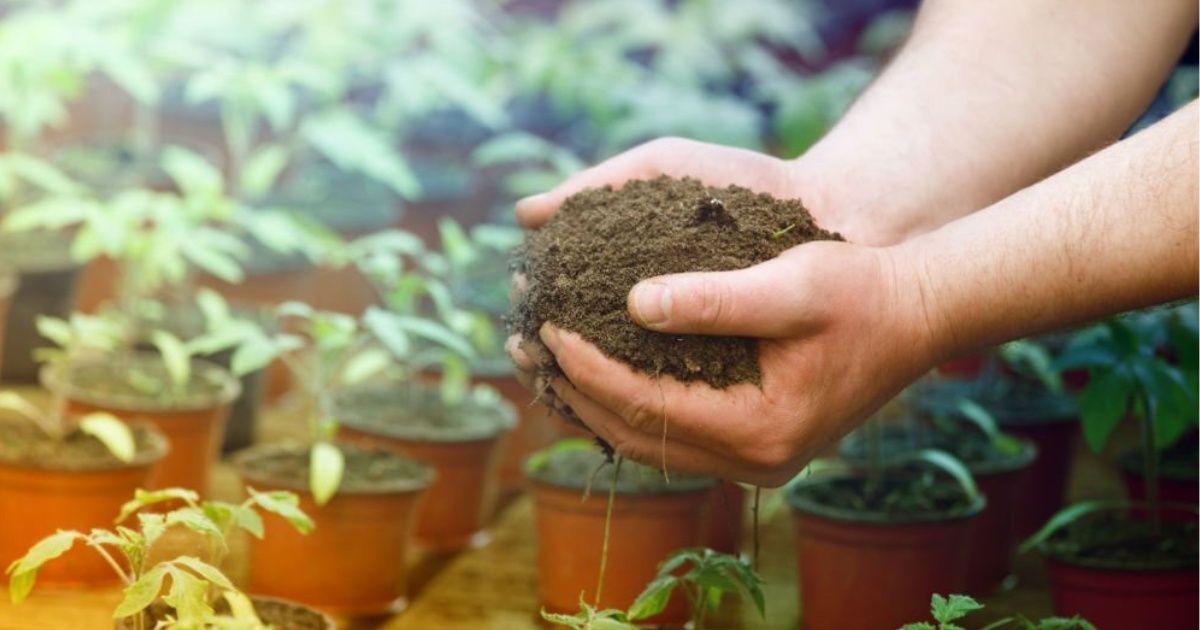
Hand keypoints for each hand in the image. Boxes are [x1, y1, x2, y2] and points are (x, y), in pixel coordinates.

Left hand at [529, 240, 938, 485]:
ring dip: (591, 401)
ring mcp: (754, 461)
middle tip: (520, 345)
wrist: (916, 316)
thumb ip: (714, 299)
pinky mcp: (753, 445)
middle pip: (635, 433)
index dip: (587, 365)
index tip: (545, 325)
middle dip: (573, 389)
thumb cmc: (861, 292)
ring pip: (647, 441)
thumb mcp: (792, 284)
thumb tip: (634, 303)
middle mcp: (753, 461)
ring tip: (540, 362)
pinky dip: (626, 406)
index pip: (644, 403)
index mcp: (759, 429)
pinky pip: (669, 434)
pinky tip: (594, 373)